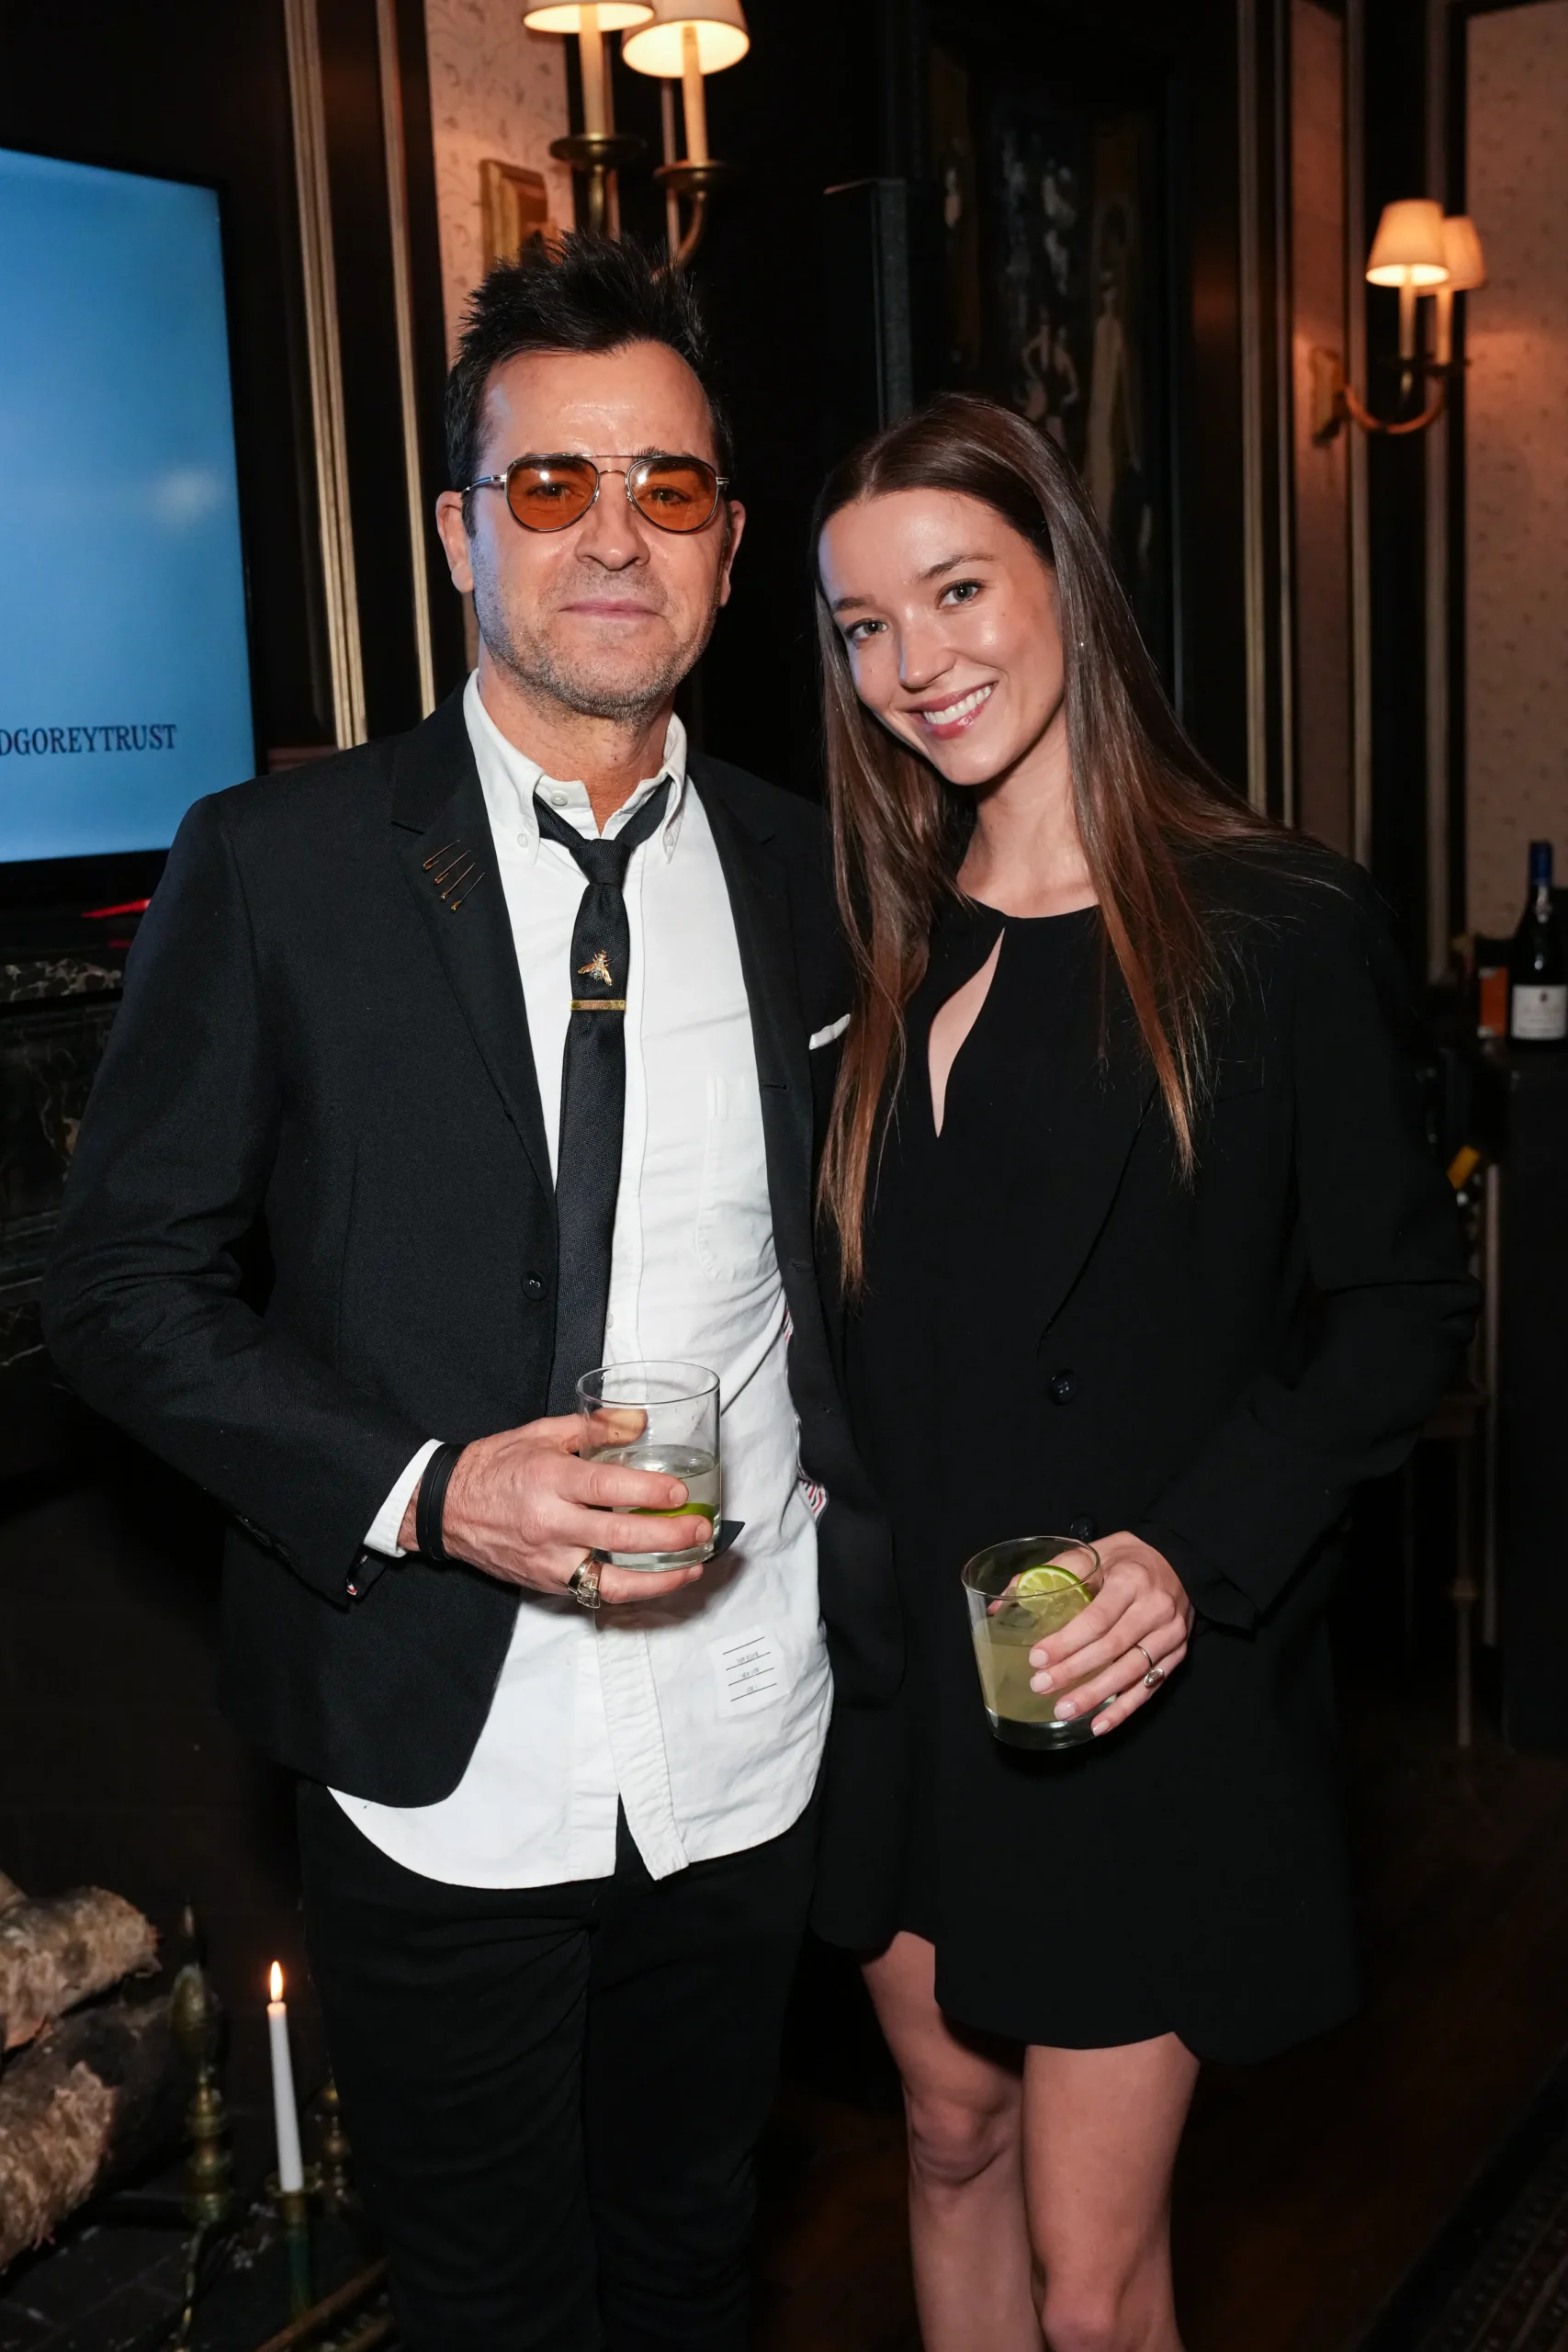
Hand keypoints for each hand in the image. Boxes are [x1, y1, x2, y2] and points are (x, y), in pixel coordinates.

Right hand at [395, 1416, 710, 1604]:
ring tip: (692, 1569)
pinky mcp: (546, 1583)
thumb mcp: (542, 1433)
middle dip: (669, 1538)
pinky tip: (658, 1581)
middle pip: (620, 1538)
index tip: (680, 1493)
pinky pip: (595, 1593)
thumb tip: (640, 1422)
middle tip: (701, 1531)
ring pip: (612, 1581)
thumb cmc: (495, 1466)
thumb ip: (595, 1428)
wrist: (445, 1508)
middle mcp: (550, 1524)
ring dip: (660, 1579)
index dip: (649, 1494)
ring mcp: (548, 1560)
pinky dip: (630, 1590)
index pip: (608, 1490)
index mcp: (550, 1480)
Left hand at [1027, 1533, 1192, 1736]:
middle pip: (1111, 1648)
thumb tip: (1005, 1600)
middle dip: (1073, 1671)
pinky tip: (1100, 1725)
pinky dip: (1124, 1709)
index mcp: (1131, 1580)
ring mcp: (1170, 1634)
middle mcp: (1154, 1608)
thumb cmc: (1129, 1558)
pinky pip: (1150, 1687)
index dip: (1066, 1642)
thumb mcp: (1094, 1552)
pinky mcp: (1178, 1653)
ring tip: (1064, 1710)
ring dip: (1095, 1696)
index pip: (1096, 1619)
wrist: (1181, 1560)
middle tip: (1041, 1686)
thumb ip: (1053, 1573)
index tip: (1037, 1658)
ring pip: (1130, 1672)